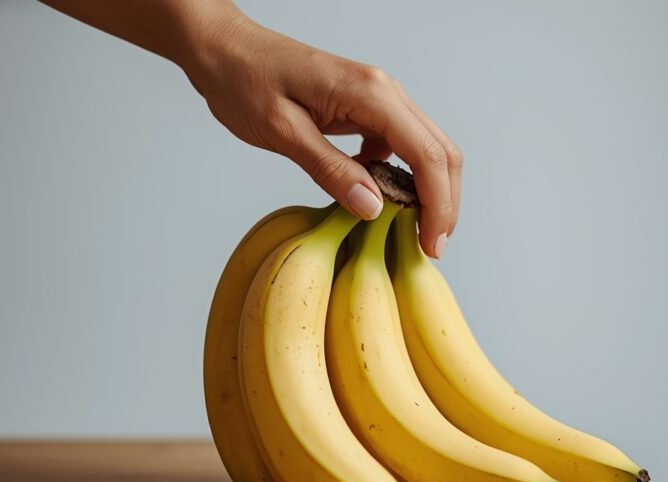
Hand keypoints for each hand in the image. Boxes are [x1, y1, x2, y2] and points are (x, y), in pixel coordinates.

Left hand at [182, 14, 461, 257]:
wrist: (224, 49)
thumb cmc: (244, 80)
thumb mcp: (282, 131)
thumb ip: (330, 169)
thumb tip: (374, 208)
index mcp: (370, 93)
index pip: (427, 155)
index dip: (437, 206)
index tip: (432, 246)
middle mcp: (384, 91)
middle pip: (440, 152)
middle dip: (443, 203)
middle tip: (431, 247)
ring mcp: (378, 98)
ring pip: (426, 149)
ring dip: (428, 191)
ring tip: (414, 231)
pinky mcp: (365, 108)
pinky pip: (400, 145)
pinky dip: (402, 176)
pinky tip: (381, 198)